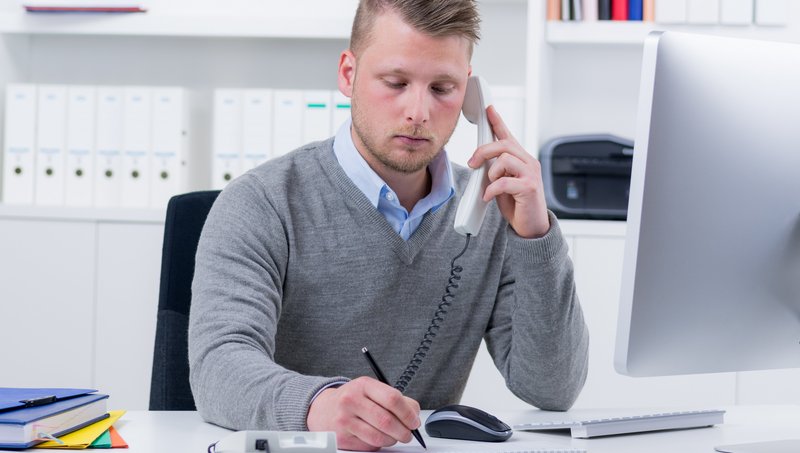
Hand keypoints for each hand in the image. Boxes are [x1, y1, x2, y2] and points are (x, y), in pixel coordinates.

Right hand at [306, 377, 421, 451]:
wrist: (324, 409)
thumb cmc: (354, 399)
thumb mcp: (372, 390)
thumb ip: (395, 399)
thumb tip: (414, 414)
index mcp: (363, 384)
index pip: (392, 398)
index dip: (408, 413)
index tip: (414, 421)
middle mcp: (351, 400)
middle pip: (387, 420)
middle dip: (404, 431)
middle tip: (408, 433)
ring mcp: (344, 419)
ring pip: (379, 436)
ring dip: (393, 439)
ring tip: (394, 436)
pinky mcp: (342, 437)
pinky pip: (369, 445)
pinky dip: (379, 444)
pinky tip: (377, 436)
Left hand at [467, 105, 549, 238]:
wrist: (531, 226)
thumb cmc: (518, 204)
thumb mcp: (503, 182)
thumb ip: (496, 169)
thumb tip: (480, 160)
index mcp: (521, 159)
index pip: (508, 136)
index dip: (498, 122)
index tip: (489, 109)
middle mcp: (529, 163)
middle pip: (503, 145)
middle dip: (483, 151)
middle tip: (472, 164)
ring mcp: (531, 174)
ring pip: (504, 160)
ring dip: (491, 173)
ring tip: (490, 186)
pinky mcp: (529, 187)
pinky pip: (503, 182)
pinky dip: (491, 190)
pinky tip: (489, 197)